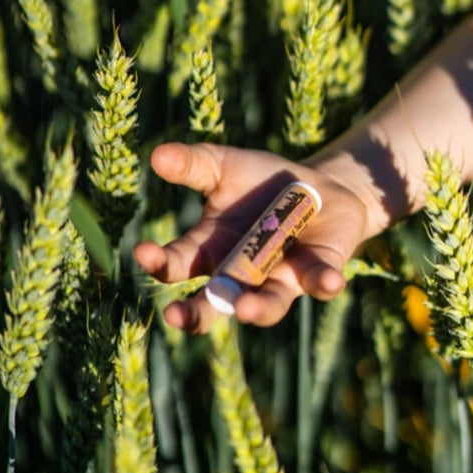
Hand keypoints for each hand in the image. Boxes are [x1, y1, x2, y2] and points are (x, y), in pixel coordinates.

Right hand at [133, 142, 369, 332]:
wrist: (320, 185)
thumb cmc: (263, 181)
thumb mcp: (225, 166)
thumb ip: (192, 165)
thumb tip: (156, 155)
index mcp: (212, 250)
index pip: (178, 264)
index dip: (160, 261)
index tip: (143, 252)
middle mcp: (243, 274)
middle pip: (214, 303)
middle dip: (194, 313)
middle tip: (174, 316)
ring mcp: (281, 277)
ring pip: (267, 304)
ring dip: (256, 309)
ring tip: (245, 309)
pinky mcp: (319, 272)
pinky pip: (320, 283)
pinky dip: (324, 283)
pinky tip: (328, 281)